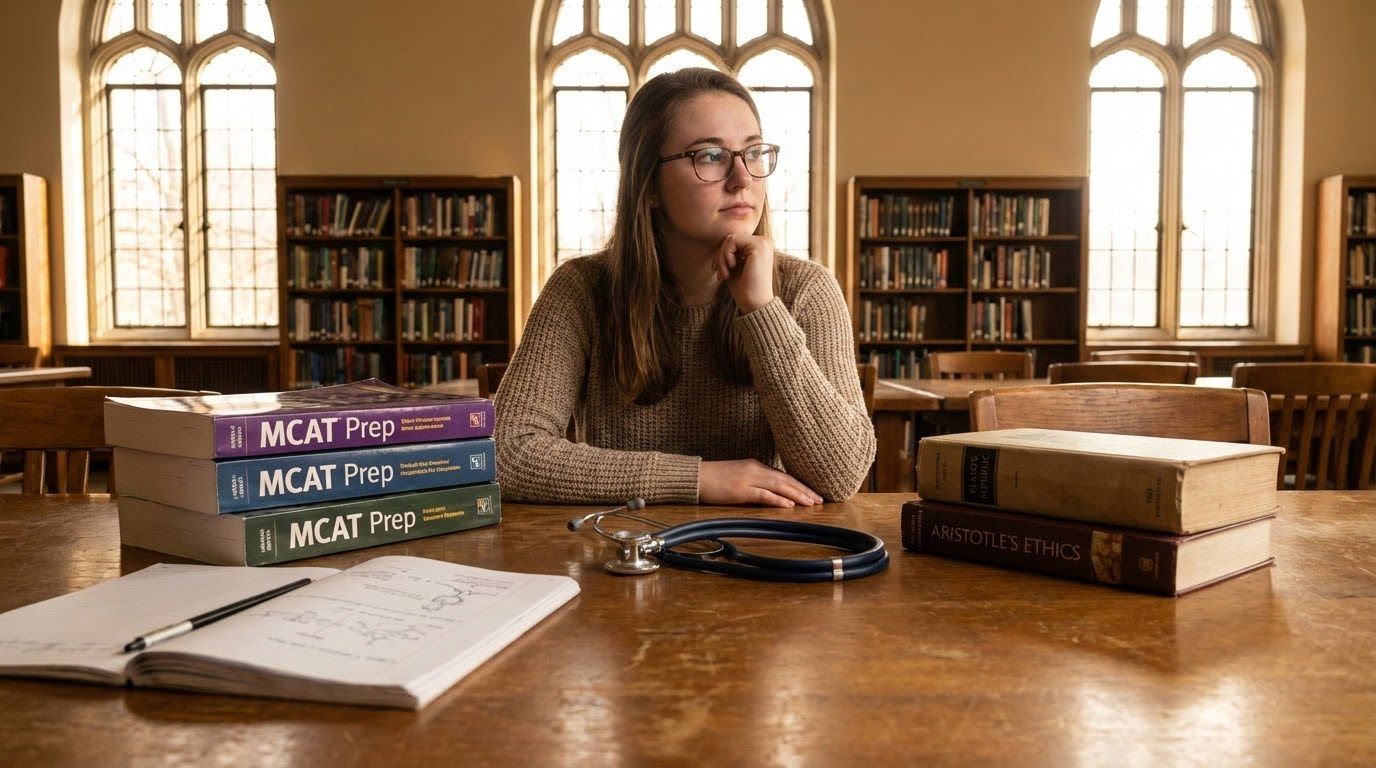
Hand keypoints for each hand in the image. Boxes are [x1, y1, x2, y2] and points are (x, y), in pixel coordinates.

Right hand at [698, 459, 823, 507]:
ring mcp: (748, 479)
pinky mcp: (740, 490)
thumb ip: (755, 481)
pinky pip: (763, 494)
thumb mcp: (739, 476)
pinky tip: (789, 505)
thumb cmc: (715, 478)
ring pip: (779, 486)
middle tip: (820, 500)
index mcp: (756, 466)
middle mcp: (756, 470)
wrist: (696, 476)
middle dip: (804, 490)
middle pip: (786, 479)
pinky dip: (778, 499)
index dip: (800, 484)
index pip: (784, 475)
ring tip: (811, 503)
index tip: (813, 493)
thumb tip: (772, 491)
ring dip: (797, 495)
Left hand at [713, 234, 774, 313]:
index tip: (719, 272)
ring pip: (731, 238)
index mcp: (760, 246)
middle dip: (720, 256)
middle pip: (731, 238)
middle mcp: (765, 241)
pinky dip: (726, 255)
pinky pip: (732, 240)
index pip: (734, 241)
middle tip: (720, 274)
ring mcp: (763, 242)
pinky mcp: (759, 246)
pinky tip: (730, 268)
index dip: (722, 255)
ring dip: (722, 257)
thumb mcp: (735, 266)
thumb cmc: (745, 289)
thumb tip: (719, 241)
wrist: (755, 304)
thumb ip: (730, 252)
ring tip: (724, 274)